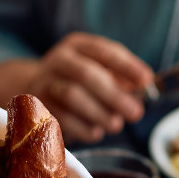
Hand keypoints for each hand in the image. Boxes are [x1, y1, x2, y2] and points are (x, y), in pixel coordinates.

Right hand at [19, 33, 153, 143]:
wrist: (31, 85)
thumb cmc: (75, 79)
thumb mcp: (96, 70)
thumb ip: (119, 78)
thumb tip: (143, 90)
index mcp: (78, 45)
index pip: (105, 51)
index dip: (128, 66)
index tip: (147, 81)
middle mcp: (60, 59)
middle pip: (87, 74)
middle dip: (114, 95)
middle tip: (136, 113)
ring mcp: (45, 81)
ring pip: (72, 95)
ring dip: (98, 112)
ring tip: (116, 125)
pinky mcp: (38, 105)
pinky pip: (61, 117)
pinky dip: (82, 127)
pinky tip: (96, 132)